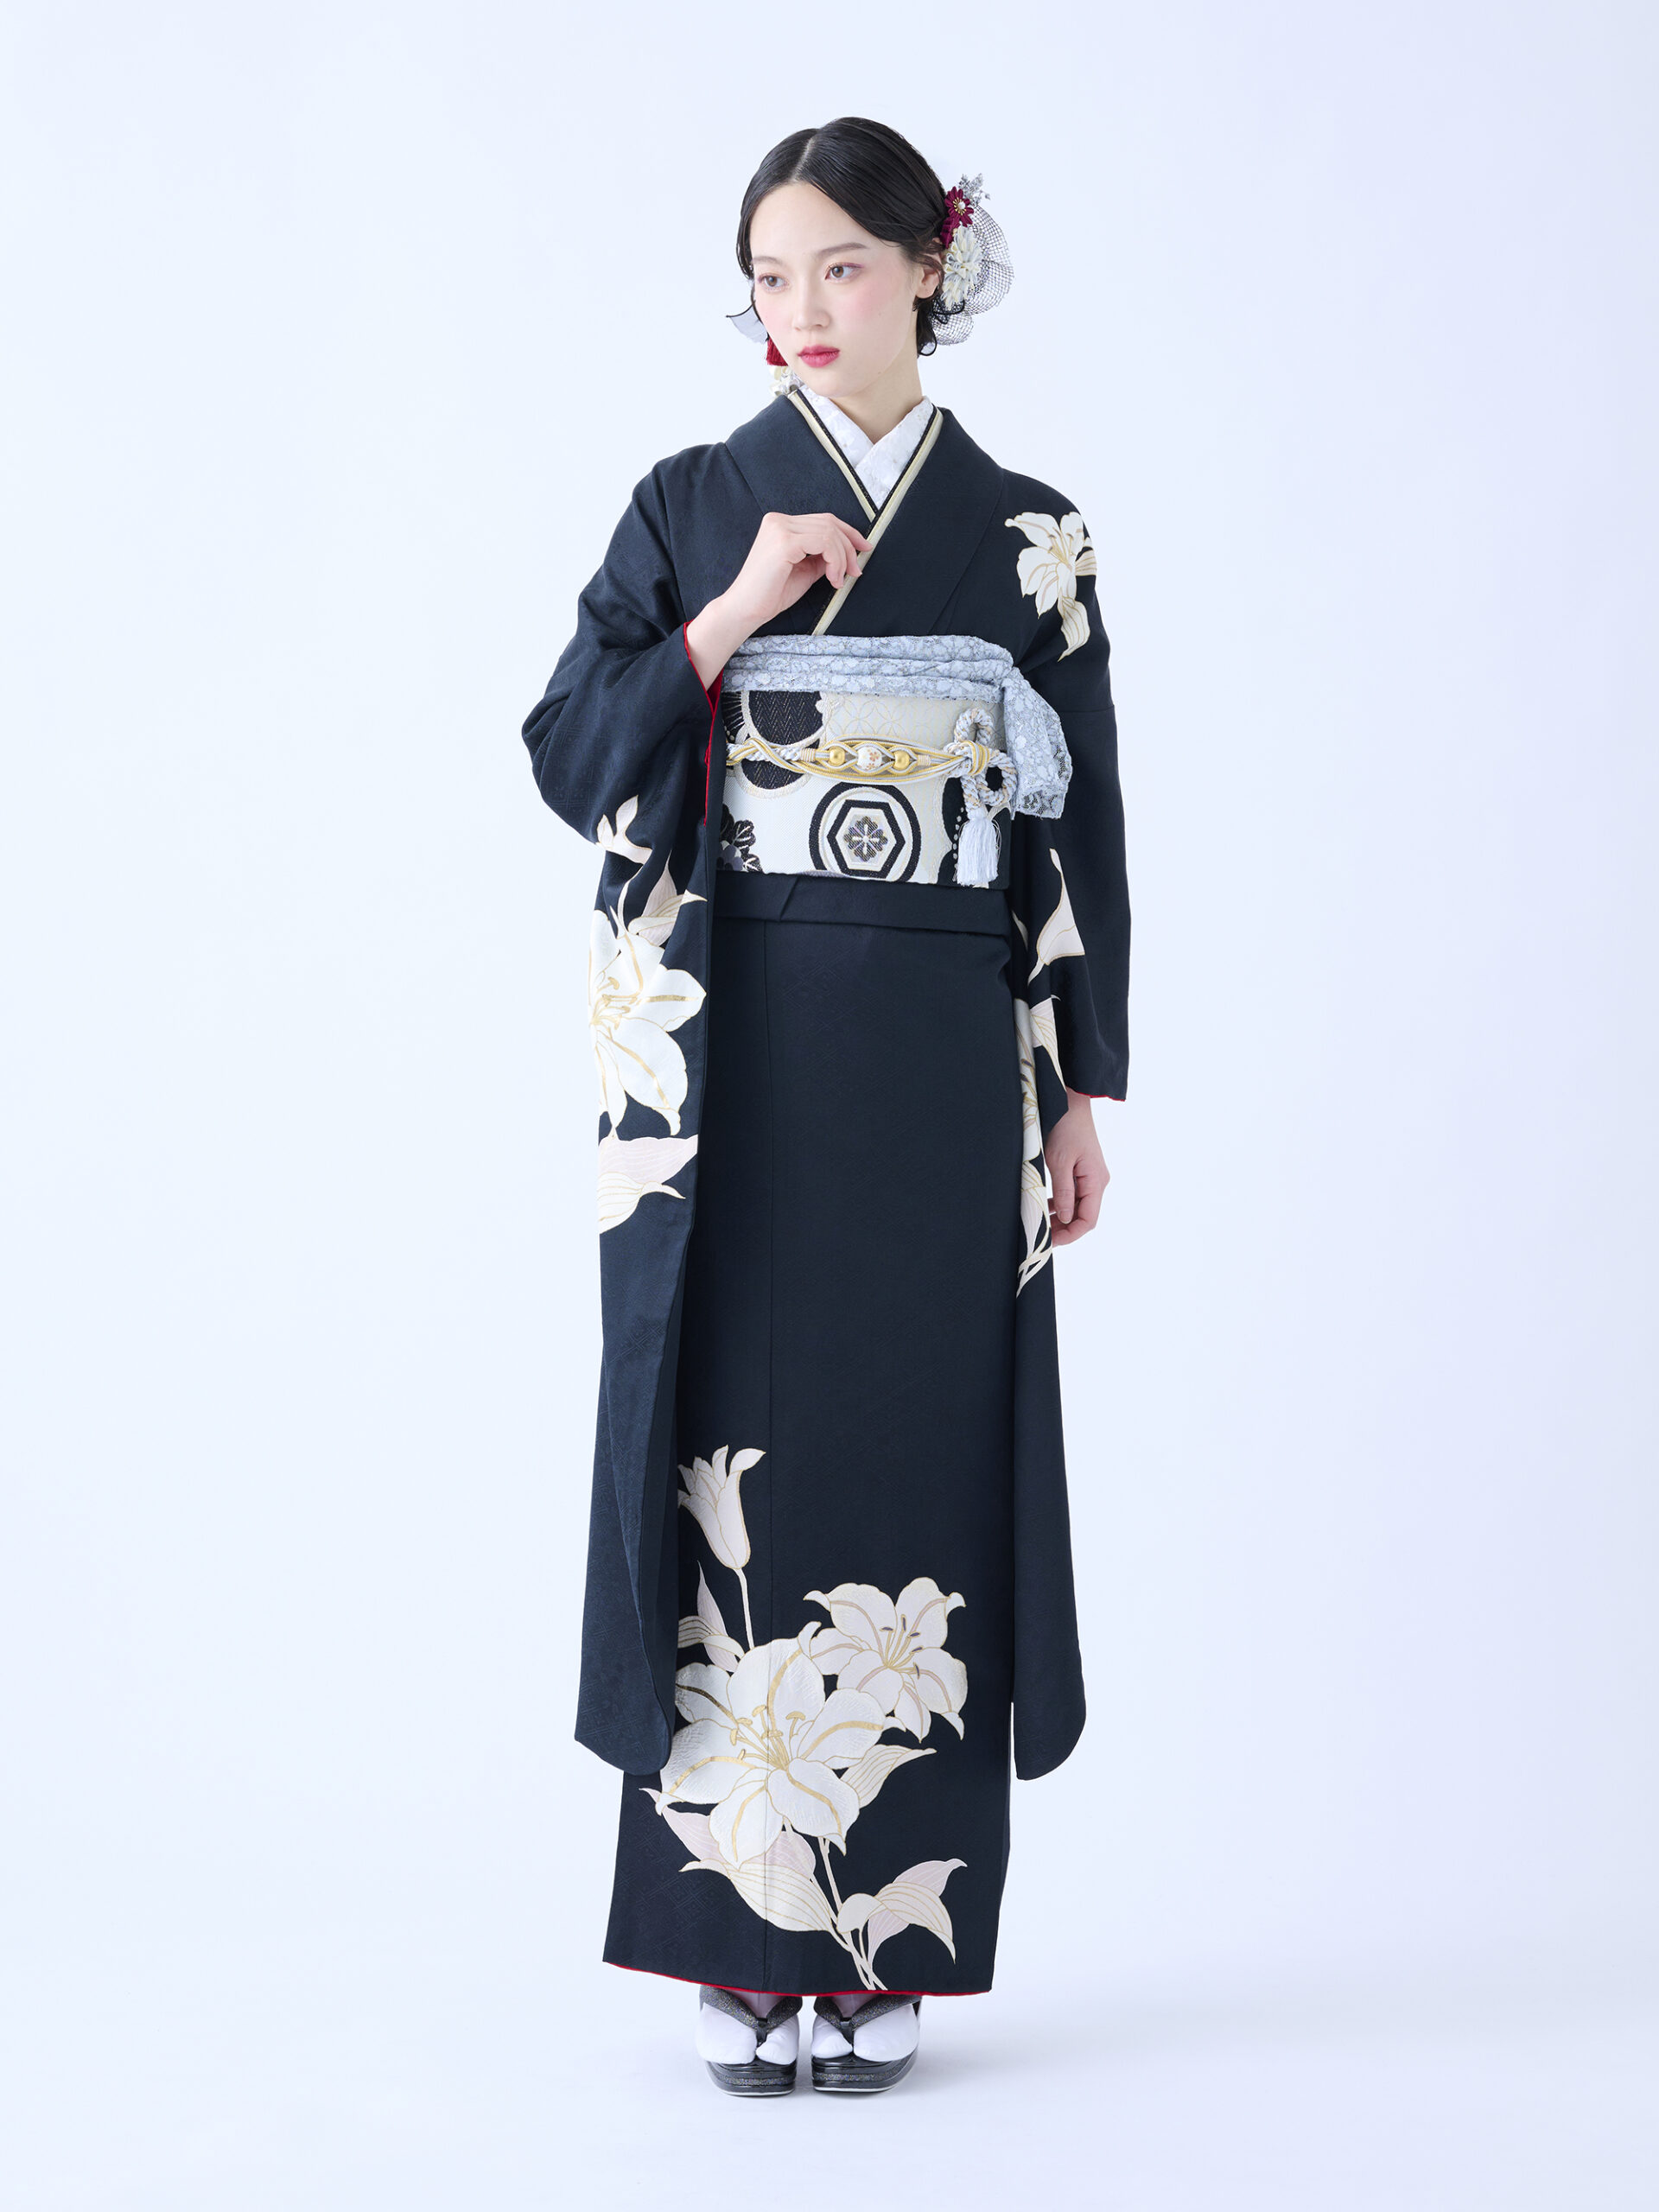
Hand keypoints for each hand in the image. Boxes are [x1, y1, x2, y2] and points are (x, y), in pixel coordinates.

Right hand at [685, 511, 871, 687]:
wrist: (746, 610)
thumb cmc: (771, 594)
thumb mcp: (805, 570)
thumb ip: (822, 557)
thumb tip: (847, 553)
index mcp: (781, 524)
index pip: (823, 520)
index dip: (848, 533)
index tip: (865, 549)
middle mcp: (778, 520)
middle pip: (829, 523)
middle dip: (849, 548)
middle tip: (855, 571)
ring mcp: (780, 529)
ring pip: (829, 533)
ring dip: (842, 558)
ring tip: (838, 580)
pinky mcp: (783, 542)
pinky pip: (824, 543)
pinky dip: (835, 561)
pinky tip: (832, 578)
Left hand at [1045, 1090, 1109, 1245]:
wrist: (1070, 1103)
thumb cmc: (1065, 1128)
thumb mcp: (1060, 1161)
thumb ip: (1064, 1192)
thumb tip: (1065, 1219)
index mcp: (1096, 1181)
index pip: (1088, 1220)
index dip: (1071, 1235)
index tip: (1051, 1242)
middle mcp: (1098, 1181)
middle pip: (1085, 1216)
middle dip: (1065, 1230)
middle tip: (1043, 1237)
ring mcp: (1092, 1177)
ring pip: (1079, 1207)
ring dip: (1062, 1218)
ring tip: (1042, 1224)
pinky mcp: (1084, 1172)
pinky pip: (1075, 1195)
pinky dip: (1062, 1204)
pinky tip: (1047, 1206)